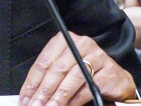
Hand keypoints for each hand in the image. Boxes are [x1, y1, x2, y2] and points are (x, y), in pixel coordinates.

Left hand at [20, 32, 135, 105]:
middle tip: (35, 105)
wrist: (115, 79)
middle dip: (44, 91)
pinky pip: (88, 87)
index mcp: (64, 40)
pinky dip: (75, 100)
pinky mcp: (109, 71)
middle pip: (57, 69)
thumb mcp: (63, 70)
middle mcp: (81, 44)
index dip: (32, 82)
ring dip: (58, 97)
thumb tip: (29, 96)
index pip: (43, 62)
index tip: (25, 98)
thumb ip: (47, 78)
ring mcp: (97, 56)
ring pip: (72, 78)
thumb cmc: (84, 73)